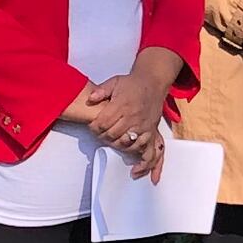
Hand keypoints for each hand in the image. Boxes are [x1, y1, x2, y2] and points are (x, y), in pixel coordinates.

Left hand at [64, 50, 181, 154]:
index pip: (103, 123)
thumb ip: (101, 91)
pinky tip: (132, 161)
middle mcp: (132, 117)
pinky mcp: (151, 131)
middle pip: (112, 135)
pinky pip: (144, 147)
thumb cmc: (133, 84)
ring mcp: (142, 125)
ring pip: (126, 143)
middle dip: (102, 136)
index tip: (93, 126)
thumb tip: (90, 99)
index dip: (94, 128)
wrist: (153, 83)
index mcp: (121, 105)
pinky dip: (136, 154)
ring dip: (116, 144)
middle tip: (100, 133)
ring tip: (112, 140)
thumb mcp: (114, 82)